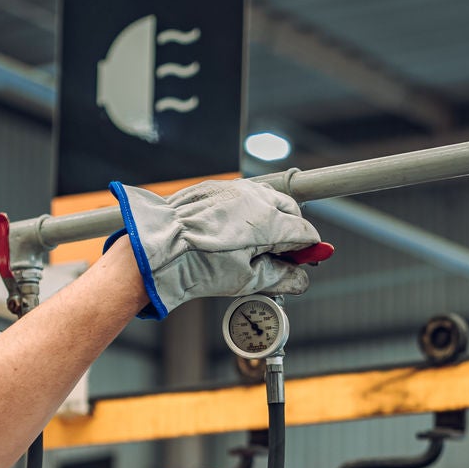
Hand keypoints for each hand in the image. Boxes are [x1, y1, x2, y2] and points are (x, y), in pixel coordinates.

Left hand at [108, 179, 321, 318]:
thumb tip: (301, 279)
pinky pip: (246, 195)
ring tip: (260, 243)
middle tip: (284, 254)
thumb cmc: (200, 265)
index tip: (306, 261)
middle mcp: (258, 199)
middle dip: (294, 231)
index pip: (305, 232)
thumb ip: (280, 277)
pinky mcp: (219, 187)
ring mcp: (238, 190)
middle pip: (292, 211)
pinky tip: (238, 231)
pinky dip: (252, 210)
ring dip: (274, 217)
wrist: (160, 246)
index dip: (309, 250)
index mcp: (270, 223)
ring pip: (270, 199)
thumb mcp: (245, 280)